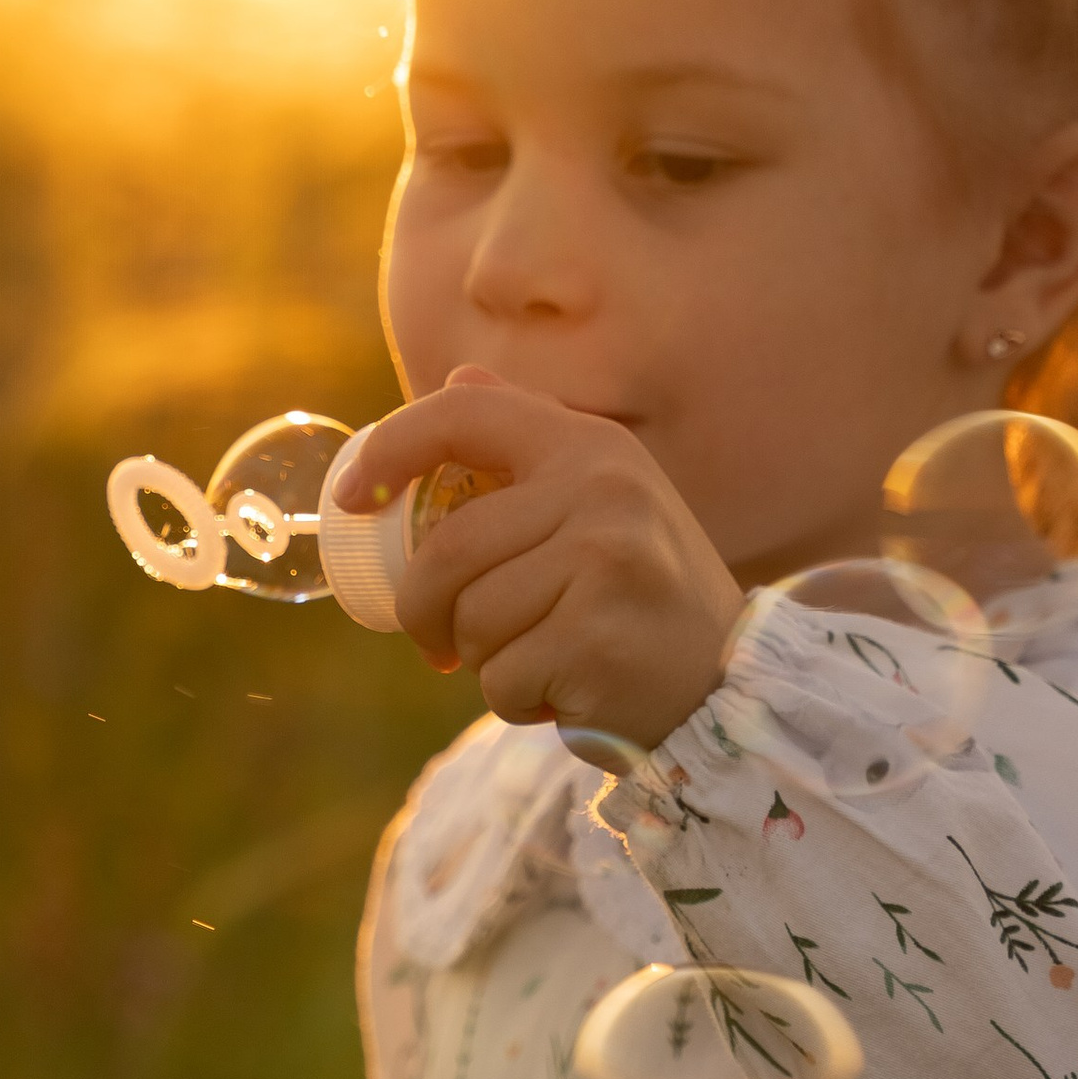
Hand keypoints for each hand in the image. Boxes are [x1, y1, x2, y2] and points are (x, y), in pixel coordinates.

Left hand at [340, 368, 744, 750]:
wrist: (727, 681)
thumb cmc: (641, 590)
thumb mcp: (602, 498)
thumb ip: (532, 441)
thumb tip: (457, 378)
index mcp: (590, 445)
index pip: (462, 414)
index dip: (390, 448)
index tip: (350, 498)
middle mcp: (601, 490)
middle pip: (447, 550)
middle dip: (424, 611)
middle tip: (437, 643)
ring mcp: (605, 562)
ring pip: (471, 620)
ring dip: (482, 659)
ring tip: (534, 658)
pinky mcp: (598, 638)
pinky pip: (502, 679)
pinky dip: (516, 700)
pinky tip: (564, 691)